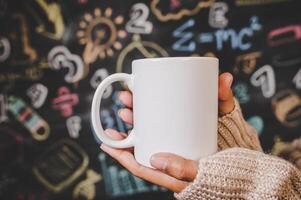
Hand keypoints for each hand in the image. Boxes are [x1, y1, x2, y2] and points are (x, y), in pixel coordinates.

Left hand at [100, 72, 234, 192]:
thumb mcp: (207, 174)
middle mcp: (173, 161)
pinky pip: (170, 126)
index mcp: (172, 175)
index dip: (121, 154)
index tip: (106, 142)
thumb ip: (183, 170)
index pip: (140, 166)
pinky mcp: (192, 136)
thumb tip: (156, 160)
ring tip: (131, 101)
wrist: (253, 172)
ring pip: (156, 133)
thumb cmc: (231, 174)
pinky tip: (153, 105)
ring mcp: (182, 147)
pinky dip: (160, 115)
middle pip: (146, 144)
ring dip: (141, 117)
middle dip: (131, 125)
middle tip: (124, 106)